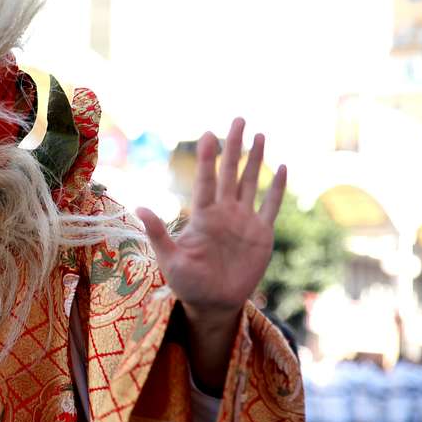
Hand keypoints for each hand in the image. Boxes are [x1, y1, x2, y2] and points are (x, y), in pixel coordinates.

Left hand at [136, 118, 285, 390]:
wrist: (213, 302)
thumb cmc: (187, 283)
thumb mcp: (169, 259)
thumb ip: (157, 234)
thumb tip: (140, 207)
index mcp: (202, 216)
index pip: (206, 181)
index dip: (208, 158)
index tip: (207, 134)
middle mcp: (224, 212)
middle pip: (229, 173)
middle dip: (234, 146)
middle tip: (238, 119)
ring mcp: (244, 221)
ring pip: (250, 183)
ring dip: (256, 159)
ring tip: (259, 134)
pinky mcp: (261, 234)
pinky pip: (271, 206)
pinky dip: (277, 188)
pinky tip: (282, 167)